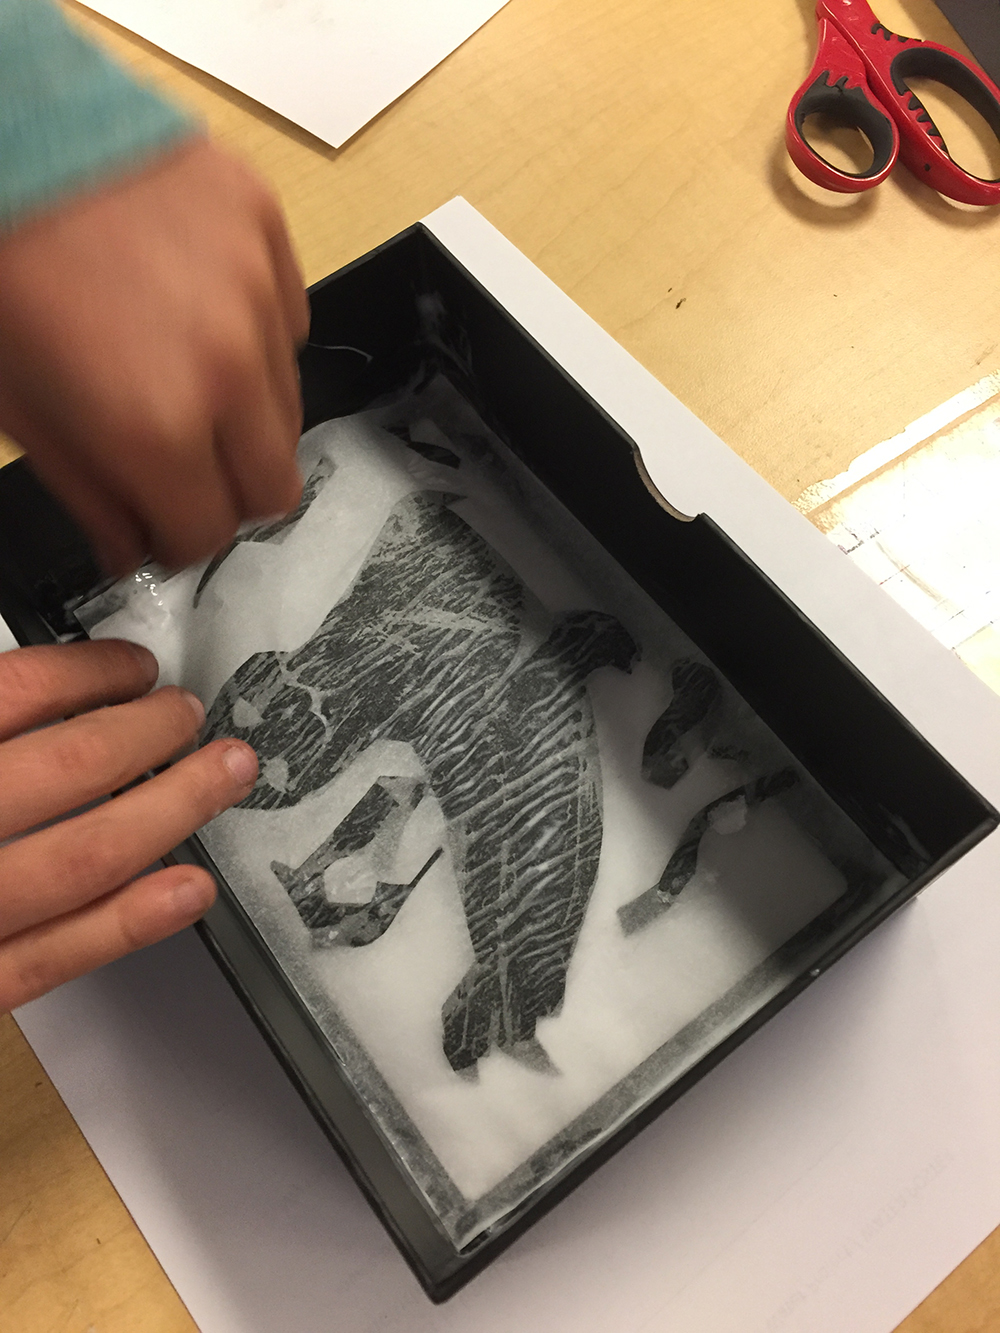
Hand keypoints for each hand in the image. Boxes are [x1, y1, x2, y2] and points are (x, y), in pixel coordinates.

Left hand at [0, 136, 309, 574]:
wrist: (7, 123)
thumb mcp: (20, 403)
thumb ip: (89, 493)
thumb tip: (131, 547)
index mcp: (154, 425)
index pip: (208, 534)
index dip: (178, 538)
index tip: (161, 523)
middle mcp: (227, 368)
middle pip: (273, 488)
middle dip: (225, 491)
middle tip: (179, 465)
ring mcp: (258, 295)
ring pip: (289, 409)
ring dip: (242, 413)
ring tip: (178, 368)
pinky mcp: (268, 232)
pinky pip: (291, 323)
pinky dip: (255, 338)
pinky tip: (198, 311)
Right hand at [0, 639, 257, 1011]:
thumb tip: (46, 693)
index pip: (24, 693)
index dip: (92, 672)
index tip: (133, 669)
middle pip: (71, 762)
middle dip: (150, 732)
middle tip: (189, 716)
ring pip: (88, 855)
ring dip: (174, 808)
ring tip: (224, 775)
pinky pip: (55, 957)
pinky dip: (130, 922)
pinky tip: (192, 889)